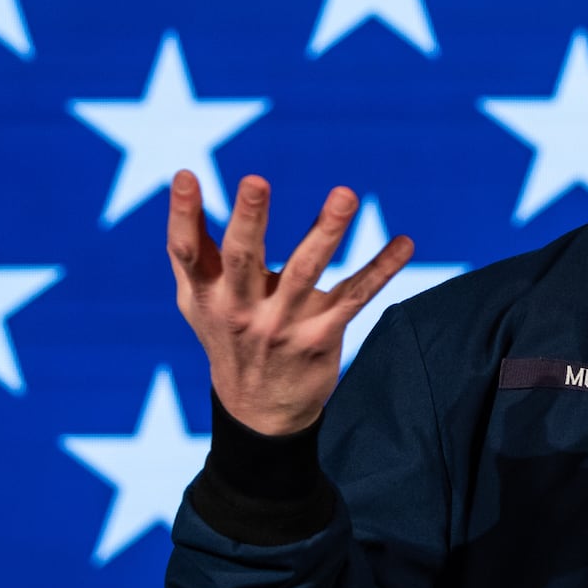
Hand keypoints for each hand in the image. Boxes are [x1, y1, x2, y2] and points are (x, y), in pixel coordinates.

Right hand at [166, 170, 412, 435]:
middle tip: (255, 181)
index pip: (187, 252)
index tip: (187, 176)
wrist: (260, 411)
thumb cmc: (228, 336)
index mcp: (208, 295)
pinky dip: (382, 268)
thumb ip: (192, 251)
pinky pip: (356, 296)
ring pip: (307, 270)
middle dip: (249, 218)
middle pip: (243, 257)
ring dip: (327, 230)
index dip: (183, 214)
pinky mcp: (322, 335)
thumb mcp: (199, 302)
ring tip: (346, 194)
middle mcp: (241, 309)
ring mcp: (284, 323)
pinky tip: (405, 243)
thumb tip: (182, 184)